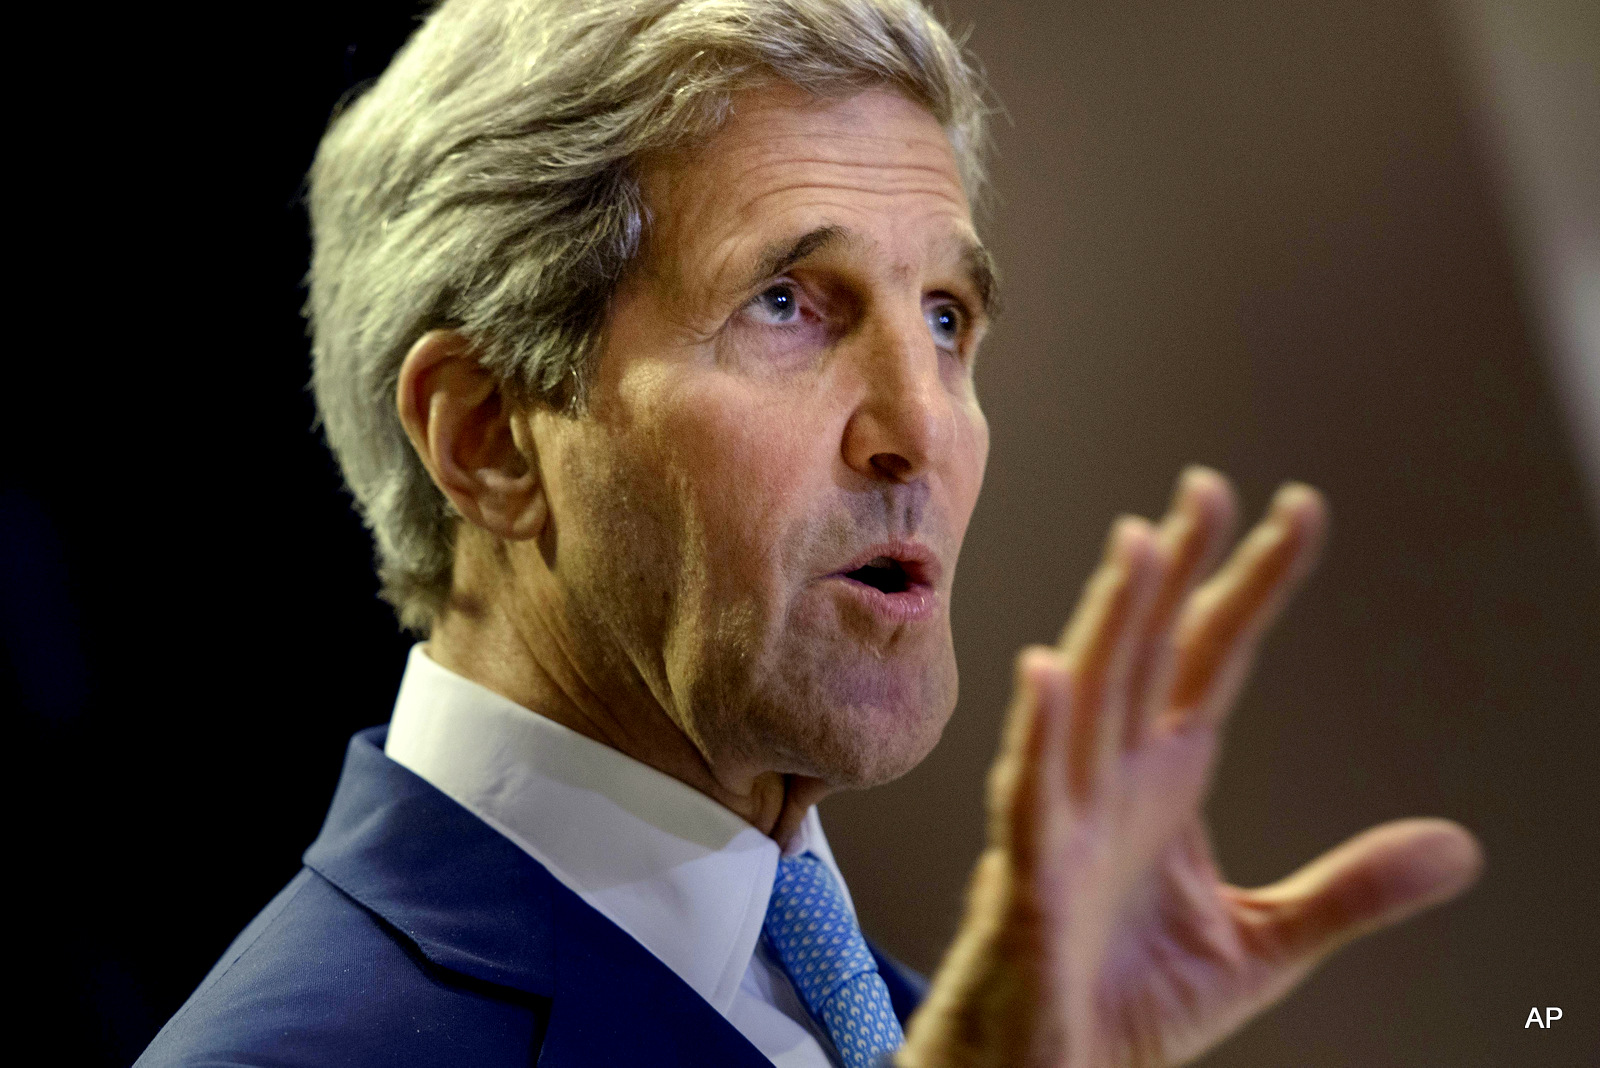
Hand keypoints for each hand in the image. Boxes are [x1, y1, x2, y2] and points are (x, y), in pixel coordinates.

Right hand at [897, 467, 1483, 1067]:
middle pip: (1146, 652)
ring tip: (1139, 545)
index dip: (1252, 586)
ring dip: (1111, 622)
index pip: (1213, 659)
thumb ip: (1351, 890)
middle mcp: (1115, 781)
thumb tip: (1456, 846)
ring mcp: (1068, 820)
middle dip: (1177, 569)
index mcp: (1166, 782)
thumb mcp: (1265, 942)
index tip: (1296, 512)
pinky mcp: (1032, 876)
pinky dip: (1042, 734)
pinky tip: (1051, 670)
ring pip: (1089, 701)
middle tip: (1209, 487)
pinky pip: (1034, 795)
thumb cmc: (1128, 1000)